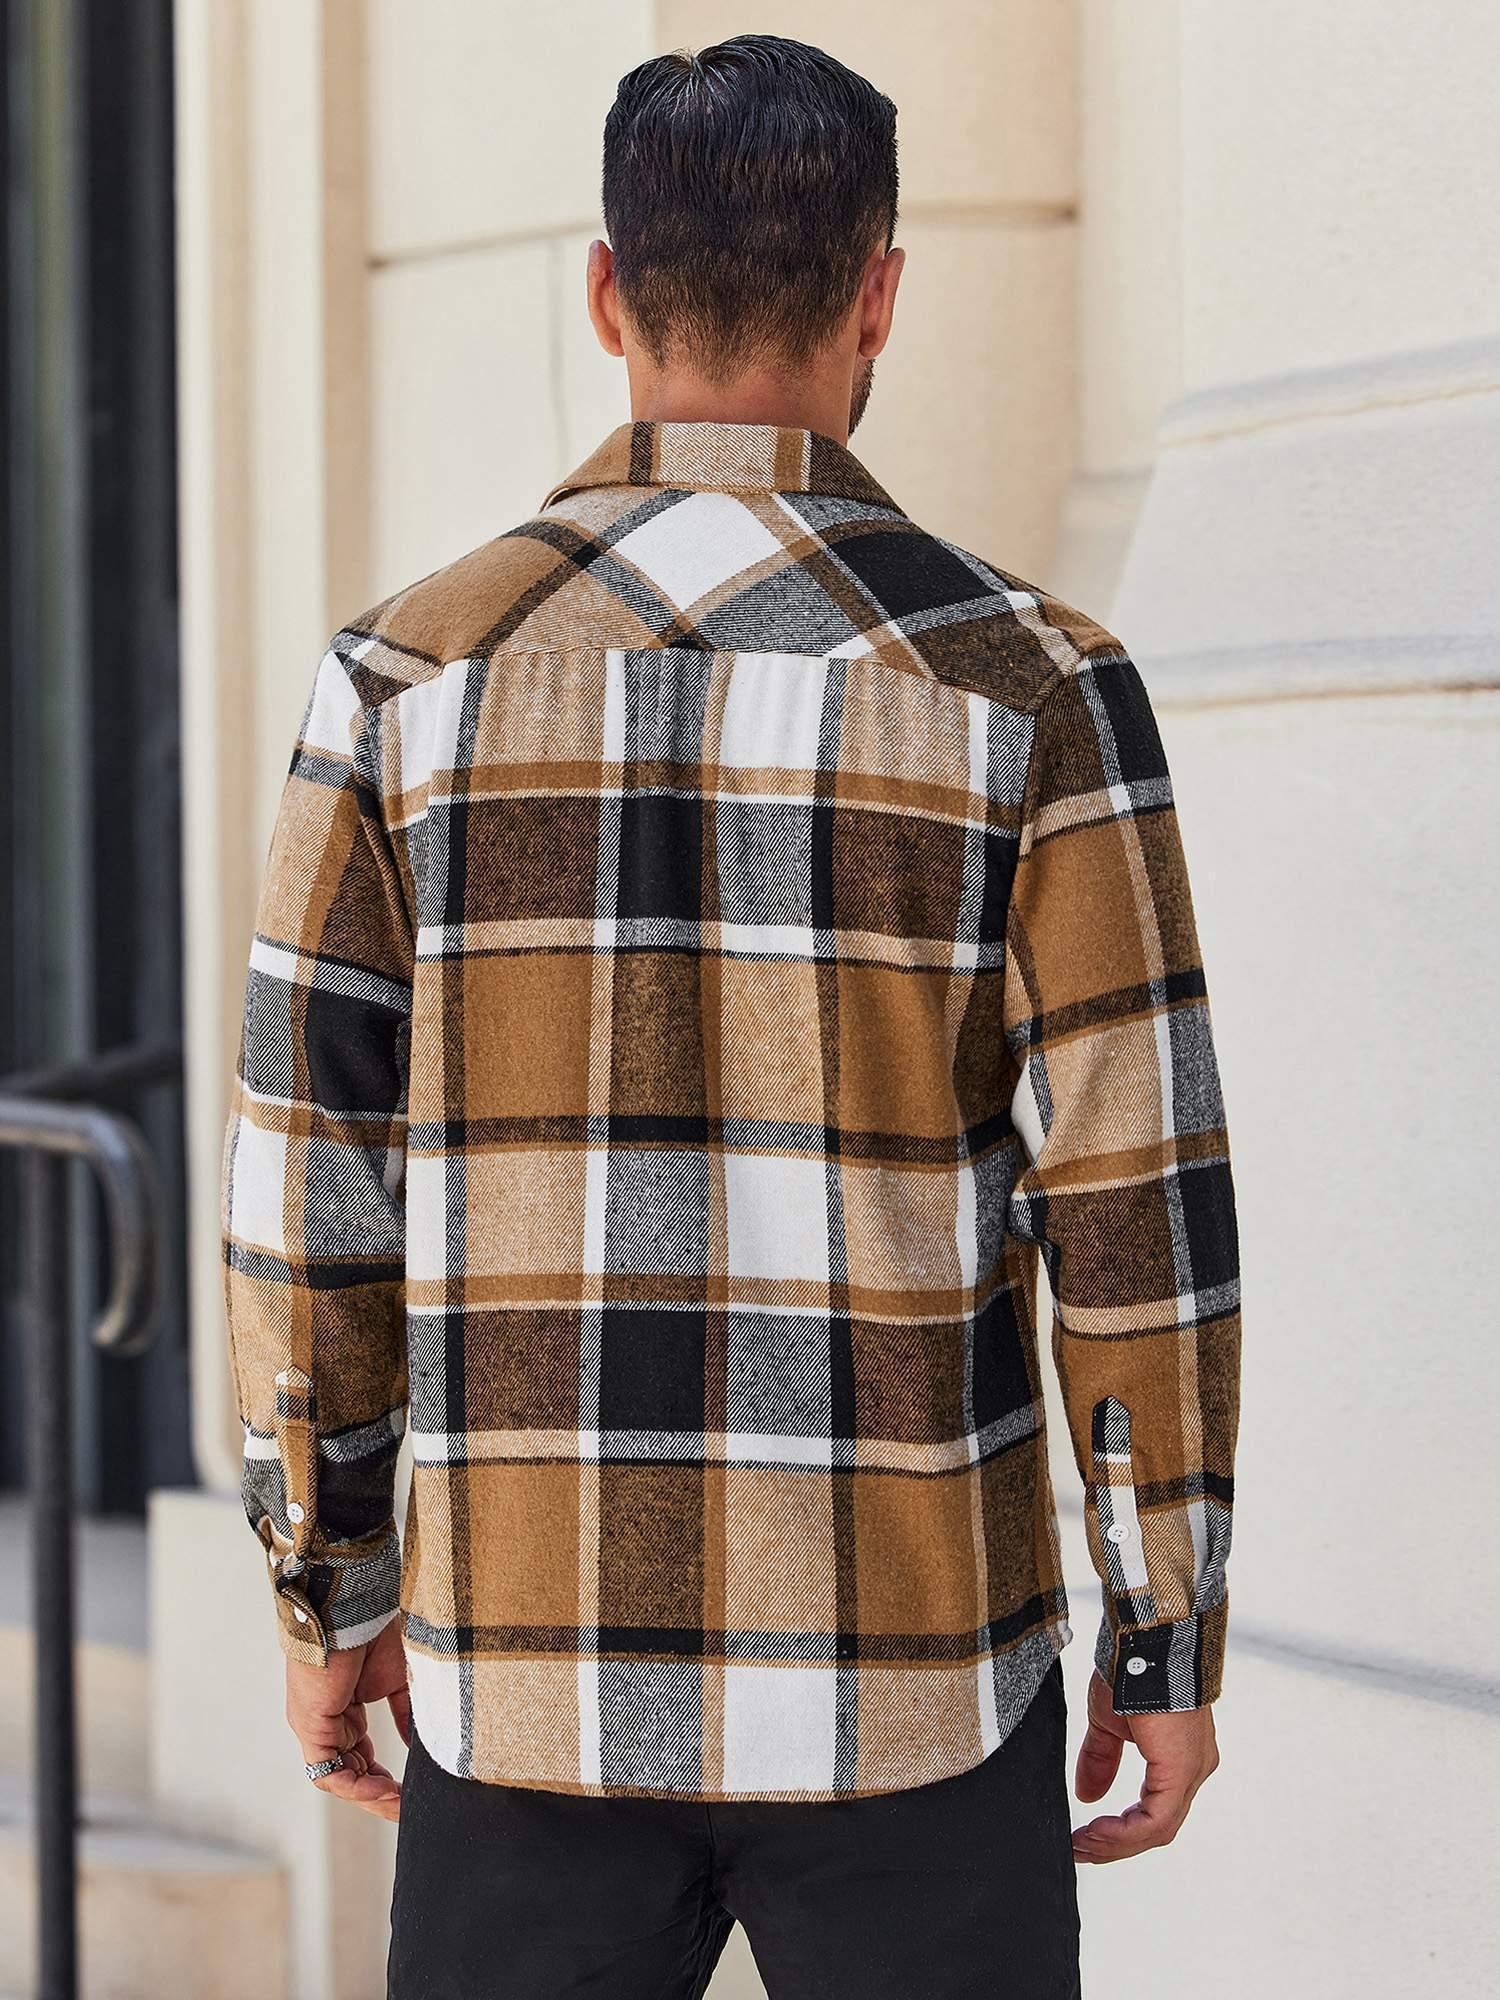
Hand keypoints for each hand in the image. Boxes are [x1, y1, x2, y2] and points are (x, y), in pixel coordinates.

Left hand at [286, 1615, 411, 1821]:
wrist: (356, 1605)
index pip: (361, 1758)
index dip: (384, 1780)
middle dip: (379, 1796)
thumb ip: (408, 1714)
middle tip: (408, 1809)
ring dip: (369, 1796)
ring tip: (400, 1804)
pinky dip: (355, 1786)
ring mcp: (315, 1725)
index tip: (411, 1793)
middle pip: (350, 1773)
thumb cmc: (376, 1630)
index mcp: (344, 1711)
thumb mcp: (400, 1679)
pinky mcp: (309, 1724)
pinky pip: (326, 1771)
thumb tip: (423, 1745)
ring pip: (338, 1778)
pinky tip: (383, 1790)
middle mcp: (326, 1722)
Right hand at [1071, 1667, 1219, 1862]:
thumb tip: (1088, 1795)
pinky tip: (1097, 1832)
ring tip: (1083, 1844)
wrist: (1144, 1641)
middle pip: (1157, 1827)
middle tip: (1080, 1848)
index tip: (1086, 1835)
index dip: (1120, 1830)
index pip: (1155, 1811)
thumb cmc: (1131, 1670)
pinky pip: (1157, 1820)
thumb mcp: (1108, 1723)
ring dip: (1117, 1843)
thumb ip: (1101, 1760)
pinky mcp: (1182, 1771)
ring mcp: (1192, 1771)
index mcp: (1179, 1757)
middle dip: (1115, 1843)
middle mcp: (1194, 1768)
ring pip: (1158, 1829)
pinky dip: (1126, 1832)